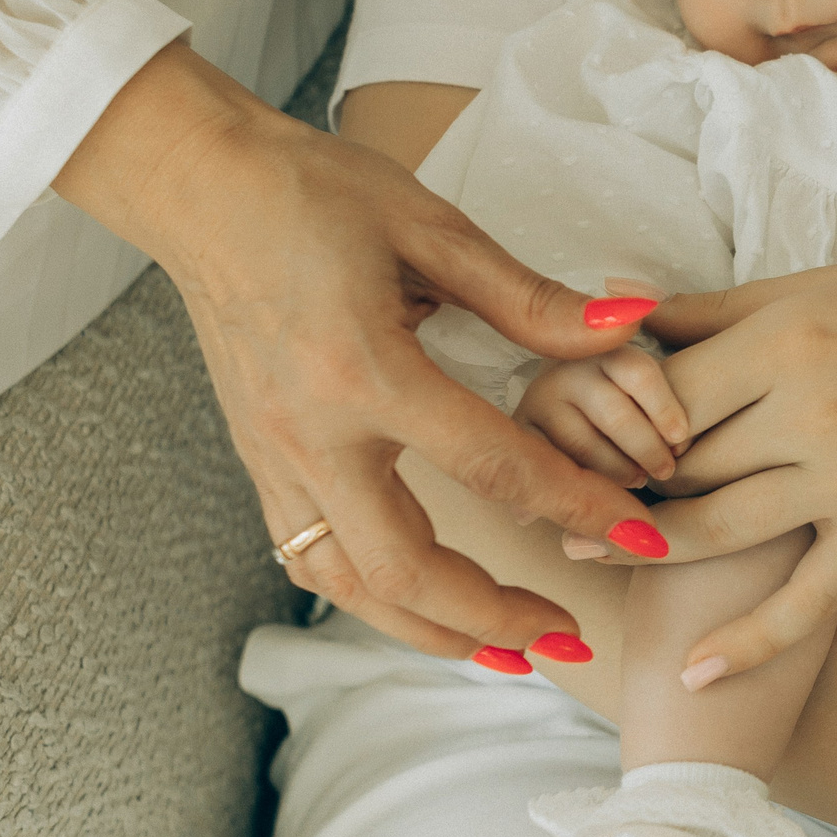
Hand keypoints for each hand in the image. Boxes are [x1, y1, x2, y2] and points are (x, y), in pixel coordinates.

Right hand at [55, 44, 666, 661]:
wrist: (196, 185)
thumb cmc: (312, 190)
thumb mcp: (431, 226)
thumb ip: (530, 297)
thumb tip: (629, 326)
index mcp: (364, 369)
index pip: (493, 467)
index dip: (577, 508)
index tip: (640, 537)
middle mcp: (311, 432)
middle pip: (406, 569)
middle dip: (495, 618)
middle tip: (568, 640)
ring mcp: (273, 456)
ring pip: (349, 585)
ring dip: (431, 629)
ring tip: (507, 651)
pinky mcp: (257, 461)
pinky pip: (311, 558)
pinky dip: (373, 598)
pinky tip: (423, 606)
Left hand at [604, 259, 836, 679]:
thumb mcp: (819, 285)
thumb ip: (714, 310)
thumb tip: (616, 310)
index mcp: (788, 337)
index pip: (663, 391)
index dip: (610, 414)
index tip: (577, 424)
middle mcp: (812, 410)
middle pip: (679, 461)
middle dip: (615, 478)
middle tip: (561, 489)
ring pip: (716, 530)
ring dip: (646, 547)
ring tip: (588, 551)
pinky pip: (805, 604)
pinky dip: (747, 646)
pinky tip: (693, 676)